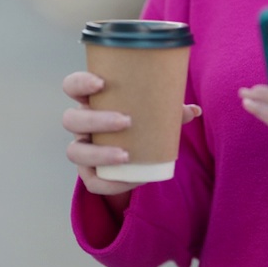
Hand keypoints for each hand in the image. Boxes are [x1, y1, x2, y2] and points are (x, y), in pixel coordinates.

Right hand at [62, 71, 202, 205]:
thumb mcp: (153, 113)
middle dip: (95, 120)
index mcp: (92, 101)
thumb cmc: (141, 123)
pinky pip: (91, 182)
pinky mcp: (88, 174)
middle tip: (126, 121)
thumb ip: (170, 110)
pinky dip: (109, 183)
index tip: (101, 83)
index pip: (72, 86)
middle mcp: (81, 125)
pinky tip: (129, 180)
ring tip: (126, 155)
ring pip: (74, 152)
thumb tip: (196, 110)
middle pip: (71, 119)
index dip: (80, 83)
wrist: (136, 157)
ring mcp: (82, 149)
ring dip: (99, 153)